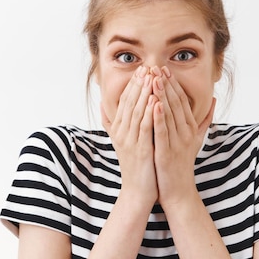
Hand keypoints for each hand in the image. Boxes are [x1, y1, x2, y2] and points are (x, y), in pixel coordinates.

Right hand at [101, 66, 157, 202]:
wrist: (137, 191)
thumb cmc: (135, 166)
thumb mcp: (120, 141)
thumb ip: (111, 123)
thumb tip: (101, 105)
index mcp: (118, 130)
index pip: (124, 101)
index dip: (132, 85)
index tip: (141, 70)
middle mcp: (122, 133)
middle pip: (129, 103)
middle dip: (139, 84)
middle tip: (147, 67)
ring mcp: (130, 141)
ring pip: (137, 112)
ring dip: (145, 93)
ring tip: (152, 77)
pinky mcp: (140, 149)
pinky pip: (145, 127)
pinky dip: (150, 113)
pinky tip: (156, 100)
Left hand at [150, 66, 214, 206]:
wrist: (178, 191)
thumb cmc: (182, 164)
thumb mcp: (196, 139)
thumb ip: (205, 119)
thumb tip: (214, 100)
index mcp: (191, 127)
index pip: (182, 101)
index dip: (173, 84)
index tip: (164, 68)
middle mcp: (187, 132)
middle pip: (176, 103)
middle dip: (166, 84)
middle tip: (156, 66)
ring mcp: (178, 142)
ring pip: (169, 114)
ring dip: (161, 95)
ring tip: (153, 78)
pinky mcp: (168, 152)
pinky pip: (163, 131)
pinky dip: (158, 117)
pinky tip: (154, 103)